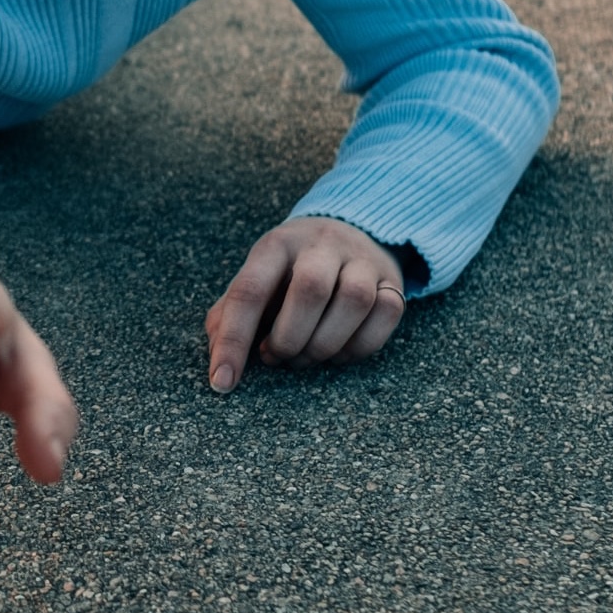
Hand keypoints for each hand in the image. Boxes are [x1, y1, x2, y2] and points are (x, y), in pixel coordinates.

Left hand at [204, 214, 406, 392]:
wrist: (350, 230)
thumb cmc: (291, 270)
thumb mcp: (256, 279)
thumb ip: (230, 314)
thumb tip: (219, 360)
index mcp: (276, 245)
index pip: (249, 291)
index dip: (233, 340)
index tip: (223, 381)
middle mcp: (321, 244)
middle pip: (310, 289)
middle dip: (288, 340)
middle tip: (277, 358)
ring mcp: (362, 259)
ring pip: (354, 300)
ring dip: (325, 345)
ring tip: (306, 357)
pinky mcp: (393, 279)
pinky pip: (386, 313)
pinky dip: (360, 346)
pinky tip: (339, 352)